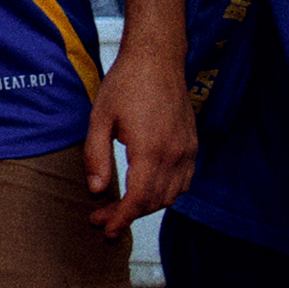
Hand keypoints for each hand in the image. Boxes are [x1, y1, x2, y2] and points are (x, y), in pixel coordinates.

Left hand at [86, 51, 195, 235]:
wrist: (158, 59)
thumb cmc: (126, 84)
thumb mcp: (100, 118)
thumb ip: (96, 156)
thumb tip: (97, 189)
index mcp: (150, 150)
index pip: (139, 198)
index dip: (122, 218)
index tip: (105, 228)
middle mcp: (175, 154)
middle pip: (155, 201)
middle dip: (128, 215)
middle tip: (102, 219)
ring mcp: (187, 151)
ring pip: (172, 195)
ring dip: (147, 207)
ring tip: (120, 208)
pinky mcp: (192, 145)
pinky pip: (184, 181)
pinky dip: (166, 193)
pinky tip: (145, 191)